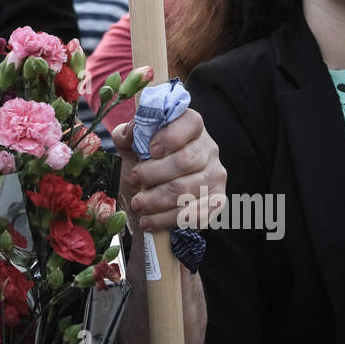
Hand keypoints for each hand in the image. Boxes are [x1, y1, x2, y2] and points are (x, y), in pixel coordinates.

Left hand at [113, 107, 224, 231]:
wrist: (151, 197)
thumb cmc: (143, 165)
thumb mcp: (130, 146)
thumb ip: (127, 135)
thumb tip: (130, 132)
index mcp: (190, 126)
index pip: (190, 123)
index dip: (170, 137)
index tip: (151, 151)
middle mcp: (209, 147)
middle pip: (185, 161)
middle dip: (153, 174)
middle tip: (134, 180)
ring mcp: (216, 174)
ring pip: (186, 190)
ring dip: (156, 200)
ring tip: (138, 203)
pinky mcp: (217, 200)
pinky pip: (195, 214)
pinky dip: (167, 219)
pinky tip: (150, 221)